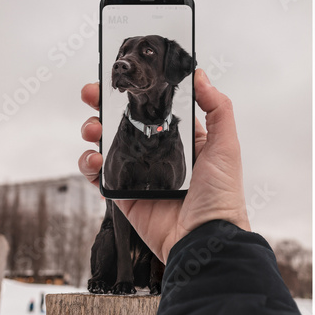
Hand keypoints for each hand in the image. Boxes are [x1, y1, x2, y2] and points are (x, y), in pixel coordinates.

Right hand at [79, 68, 249, 263]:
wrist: (204, 238)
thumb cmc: (221, 195)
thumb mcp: (225, 146)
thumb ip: (217, 109)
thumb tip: (201, 76)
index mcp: (180, 139)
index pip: (151, 108)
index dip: (133, 93)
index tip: (117, 78)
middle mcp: (156, 154)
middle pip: (122, 123)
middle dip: (103, 107)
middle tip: (92, 96)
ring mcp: (138, 174)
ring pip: (106, 146)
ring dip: (93, 133)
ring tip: (93, 132)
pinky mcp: (124, 195)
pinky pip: (100, 177)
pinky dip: (89, 166)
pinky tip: (93, 160)